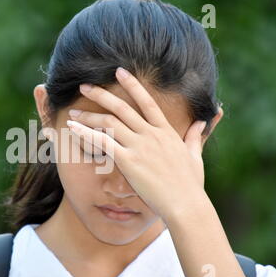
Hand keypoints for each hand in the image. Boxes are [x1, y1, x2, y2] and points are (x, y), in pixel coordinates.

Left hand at [66, 67, 208, 220]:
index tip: (118, 72)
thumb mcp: (195, 156)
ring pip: (109, 123)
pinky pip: (103, 142)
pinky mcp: (128, 161)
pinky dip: (86, 133)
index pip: (147, 101)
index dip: (132, 84)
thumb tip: (203, 122)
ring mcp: (139, 146)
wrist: (185, 204)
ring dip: (88, 116)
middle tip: (84, 85)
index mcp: (166, 131)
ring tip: (72, 112)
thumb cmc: (190, 184)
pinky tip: (72, 128)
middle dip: (101, 94)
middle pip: (121, 107)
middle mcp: (151, 134)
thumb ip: (196, 136)